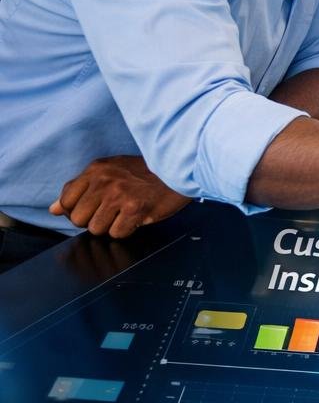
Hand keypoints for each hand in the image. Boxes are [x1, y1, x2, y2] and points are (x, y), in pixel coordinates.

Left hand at [49, 155, 190, 237]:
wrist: (180, 169)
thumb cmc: (146, 172)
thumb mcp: (109, 171)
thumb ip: (79, 188)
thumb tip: (54, 209)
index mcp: (95, 170)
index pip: (65, 201)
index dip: (76, 211)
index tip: (91, 209)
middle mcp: (104, 181)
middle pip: (77, 219)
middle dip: (93, 220)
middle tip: (111, 212)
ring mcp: (119, 196)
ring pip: (96, 229)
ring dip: (110, 226)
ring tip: (124, 214)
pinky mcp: (135, 210)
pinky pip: (117, 233)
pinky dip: (126, 230)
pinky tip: (135, 218)